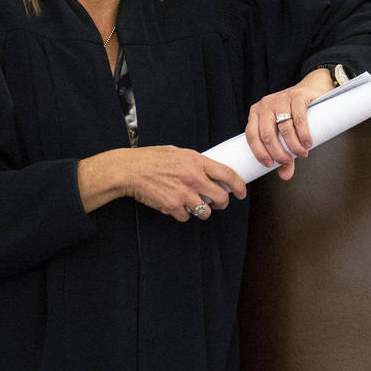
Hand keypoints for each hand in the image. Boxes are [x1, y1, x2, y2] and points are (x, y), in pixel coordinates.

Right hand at [77, 146, 245, 220]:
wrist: (129, 170)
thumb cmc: (151, 159)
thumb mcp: (178, 153)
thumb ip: (196, 162)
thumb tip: (210, 171)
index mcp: (196, 161)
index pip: (227, 174)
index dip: (238, 186)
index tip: (241, 192)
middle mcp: (193, 178)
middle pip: (221, 198)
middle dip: (222, 203)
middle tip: (218, 203)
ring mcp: (183, 194)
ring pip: (205, 212)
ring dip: (202, 210)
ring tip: (192, 203)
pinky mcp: (172, 206)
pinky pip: (186, 216)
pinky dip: (182, 213)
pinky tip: (175, 204)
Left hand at [245, 68, 335, 180]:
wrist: (311, 90)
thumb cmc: (294, 115)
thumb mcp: (286, 134)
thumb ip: (285, 154)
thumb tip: (285, 175)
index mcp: (256, 113)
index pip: (252, 136)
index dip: (259, 153)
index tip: (271, 165)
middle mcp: (266, 104)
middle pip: (267, 135)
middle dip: (278, 153)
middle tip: (289, 161)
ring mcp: (281, 98)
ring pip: (284, 128)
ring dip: (294, 146)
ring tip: (302, 153)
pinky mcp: (297, 96)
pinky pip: (299, 118)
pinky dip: (303, 134)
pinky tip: (308, 143)